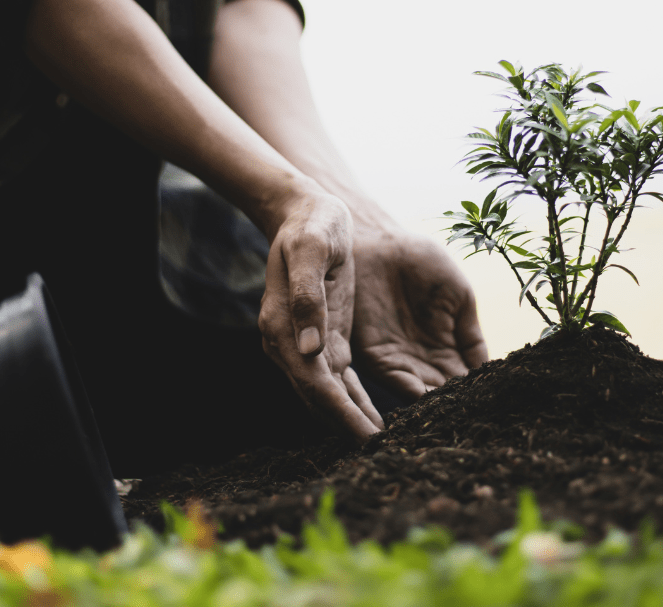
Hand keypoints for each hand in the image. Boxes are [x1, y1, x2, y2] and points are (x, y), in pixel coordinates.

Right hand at [258, 189, 382, 441]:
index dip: (340, 411)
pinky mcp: (325, 337)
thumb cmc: (309, 227)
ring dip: (351, 418)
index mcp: (281, 325)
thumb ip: (307, 297)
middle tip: (382, 450)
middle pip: (318, 396)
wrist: (304, 212)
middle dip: (347, 424)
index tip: (366, 434)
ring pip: (328, 393)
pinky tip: (374, 417)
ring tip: (382, 441)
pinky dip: (354, 399)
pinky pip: (339, 378)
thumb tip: (309, 350)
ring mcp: (306, 342)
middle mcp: (288, 342)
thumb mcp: (310, 251)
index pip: (312, 381)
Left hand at [350, 227, 487, 398]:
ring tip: (454, 413)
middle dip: (457, 405)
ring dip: (437, 404)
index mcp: (446, 344)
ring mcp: (399, 358)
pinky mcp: (375, 355)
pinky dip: (413, 394)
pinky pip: (396, 381)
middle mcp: (423, 357)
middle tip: (473, 416)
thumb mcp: (460, 297)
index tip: (493, 403)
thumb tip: (488, 371)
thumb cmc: (423, 262)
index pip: (464, 376)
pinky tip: (430, 400)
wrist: (380, 243)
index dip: (477, 390)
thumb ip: (472, 335)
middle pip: (444, 391)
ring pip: (423, 392)